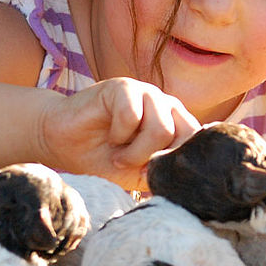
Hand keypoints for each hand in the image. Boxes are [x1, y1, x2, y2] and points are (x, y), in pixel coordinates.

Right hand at [37, 77, 201, 189]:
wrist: (65, 145)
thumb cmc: (103, 158)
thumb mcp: (140, 173)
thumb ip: (165, 171)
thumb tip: (189, 179)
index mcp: (177, 123)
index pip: (200, 141)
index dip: (179, 163)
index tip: (152, 175)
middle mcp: (166, 105)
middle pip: (182, 137)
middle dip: (155, 160)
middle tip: (131, 165)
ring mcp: (146, 93)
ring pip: (161, 128)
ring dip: (135, 152)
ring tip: (118, 154)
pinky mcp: (123, 86)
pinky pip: (132, 116)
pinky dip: (119, 135)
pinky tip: (110, 135)